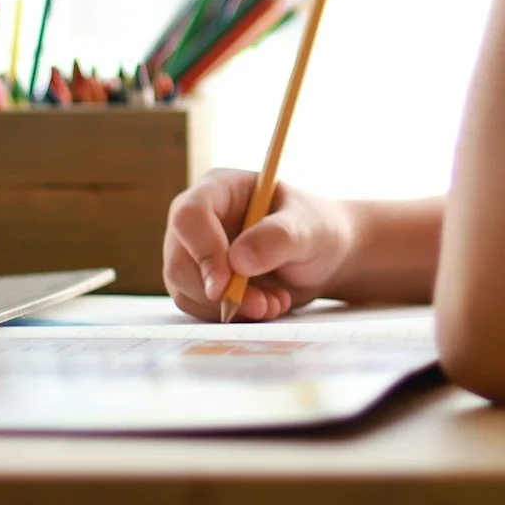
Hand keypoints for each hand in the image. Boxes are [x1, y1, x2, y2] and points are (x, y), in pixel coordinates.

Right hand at [162, 171, 357, 321]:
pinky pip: (199, 307)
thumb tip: (237, 261)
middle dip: (219, 292)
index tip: (225, 283)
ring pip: (186, 289)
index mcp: (220, 189)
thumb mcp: (310, 228)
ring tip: (274, 303)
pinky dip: (232, 315)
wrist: (324, 258)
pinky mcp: (202, 281)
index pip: (190, 215)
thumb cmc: (318, 230)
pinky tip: (266, 306)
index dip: (203, 250)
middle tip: (262, 305)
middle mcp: (200, 220)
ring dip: (229, 307)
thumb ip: (278, 237)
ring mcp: (196, 252)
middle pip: (179, 260)